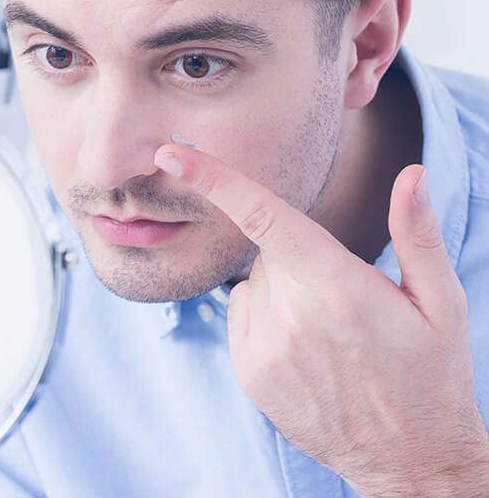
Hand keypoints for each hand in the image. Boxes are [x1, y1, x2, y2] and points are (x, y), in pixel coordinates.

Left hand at [154, 145, 488, 497]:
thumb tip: (411, 174)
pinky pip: (242, 314)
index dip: (214, 179)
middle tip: (341, 297)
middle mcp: (290, 317)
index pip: (263, 216)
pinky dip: (266, 316)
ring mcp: (263, 349)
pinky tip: (306, 347)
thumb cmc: (431, 374)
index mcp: (337, 288)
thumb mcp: (441, 304)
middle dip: (297, 256)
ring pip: (254, 283)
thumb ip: (417, 233)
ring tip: (328, 329)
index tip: (172, 154)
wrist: (410, 459)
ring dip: (281, 289)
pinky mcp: (248, 372)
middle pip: (268, 251)